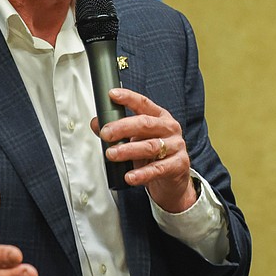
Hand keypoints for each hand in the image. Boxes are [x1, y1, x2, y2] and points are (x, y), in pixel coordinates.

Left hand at [94, 88, 196, 212]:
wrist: (173, 180)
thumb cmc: (155, 156)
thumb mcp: (137, 140)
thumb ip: (118, 132)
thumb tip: (96, 124)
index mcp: (160, 117)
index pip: (143, 104)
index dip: (128, 98)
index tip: (112, 95)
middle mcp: (169, 128)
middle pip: (145, 124)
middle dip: (123, 127)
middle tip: (105, 133)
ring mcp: (176, 146)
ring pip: (151, 146)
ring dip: (129, 150)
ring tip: (112, 154)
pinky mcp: (178, 165)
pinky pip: (158, 169)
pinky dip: (142, 173)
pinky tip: (130, 176)